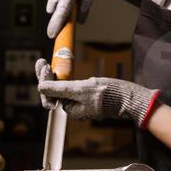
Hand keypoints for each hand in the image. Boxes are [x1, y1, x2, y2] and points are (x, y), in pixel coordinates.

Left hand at [35, 59, 158, 126]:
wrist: (129, 97)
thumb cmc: (109, 94)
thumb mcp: (82, 89)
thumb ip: (61, 89)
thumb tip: (41, 88)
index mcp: (70, 109)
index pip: (49, 95)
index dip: (43, 80)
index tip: (43, 64)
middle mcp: (74, 107)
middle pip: (53, 92)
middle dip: (46, 77)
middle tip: (42, 62)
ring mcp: (80, 102)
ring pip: (60, 89)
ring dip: (53, 76)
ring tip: (48, 64)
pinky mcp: (87, 96)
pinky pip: (70, 87)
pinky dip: (63, 77)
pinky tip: (60, 68)